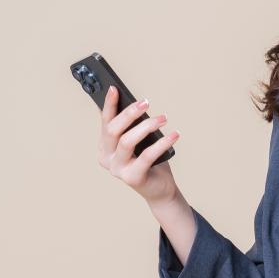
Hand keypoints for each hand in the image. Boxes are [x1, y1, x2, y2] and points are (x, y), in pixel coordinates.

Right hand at [98, 85, 180, 204]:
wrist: (159, 189)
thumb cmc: (149, 161)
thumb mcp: (139, 140)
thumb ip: (132, 126)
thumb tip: (135, 104)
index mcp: (104, 146)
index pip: (105, 121)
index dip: (109, 105)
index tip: (114, 88)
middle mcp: (106, 158)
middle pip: (113, 130)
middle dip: (129, 114)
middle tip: (146, 103)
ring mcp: (117, 169)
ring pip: (127, 142)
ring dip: (146, 126)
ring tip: (163, 118)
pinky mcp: (132, 178)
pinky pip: (147, 156)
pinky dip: (162, 144)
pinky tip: (174, 135)